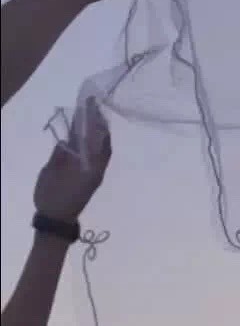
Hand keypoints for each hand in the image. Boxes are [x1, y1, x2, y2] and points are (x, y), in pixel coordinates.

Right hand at [34, 99, 111, 222]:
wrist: (57, 219)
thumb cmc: (53, 197)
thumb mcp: (51, 173)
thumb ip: (60, 156)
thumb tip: (67, 139)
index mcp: (89, 167)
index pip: (96, 140)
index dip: (95, 123)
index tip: (92, 107)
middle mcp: (96, 169)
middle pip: (101, 142)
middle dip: (97, 124)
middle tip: (93, 105)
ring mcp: (95, 173)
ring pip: (100, 149)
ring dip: (97, 132)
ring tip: (91, 114)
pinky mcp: (91, 177)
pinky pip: (96, 156)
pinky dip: (93, 143)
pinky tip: (85, 134)